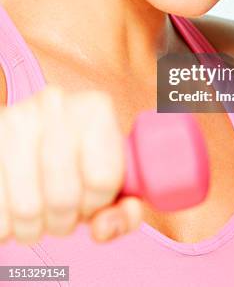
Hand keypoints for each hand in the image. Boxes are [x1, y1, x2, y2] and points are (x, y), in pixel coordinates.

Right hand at [0, 85, 142, 244]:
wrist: (30, 132)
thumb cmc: (78, 160)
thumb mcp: (109, 177)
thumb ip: (123, 209)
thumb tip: (103, 228)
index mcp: (95, 108)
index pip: (102, 180)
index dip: (97, 204)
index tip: (91, 199)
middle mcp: (55, 105)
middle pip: (63, 197)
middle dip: (64, 220)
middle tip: (62, 212)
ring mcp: (16, 120)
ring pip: (27, 209)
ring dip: (34, 226)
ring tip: (39, 209)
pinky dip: (7, 225)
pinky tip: (14, 204)